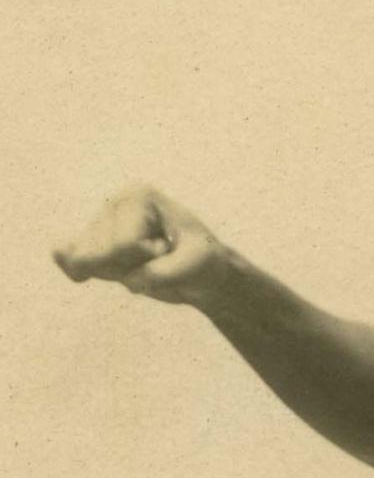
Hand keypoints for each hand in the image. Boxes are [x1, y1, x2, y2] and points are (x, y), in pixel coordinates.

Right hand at [53, 186, 231, 305]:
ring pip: (86, 265)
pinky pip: (68, 262)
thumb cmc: (202, 261)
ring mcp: (98, 223)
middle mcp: (113, 204)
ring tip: (144, 261)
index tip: (168, 247)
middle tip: (157, 257)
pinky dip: (84, 274)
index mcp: (139, 196)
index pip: (122, 244)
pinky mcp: (88, 243)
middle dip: (130, 266)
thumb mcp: (197, 265)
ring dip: (118, 273)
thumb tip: (128, 281)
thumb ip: (163, 273)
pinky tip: (109, 271)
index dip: (148, 257)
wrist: (200, 271)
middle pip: (101, 255)